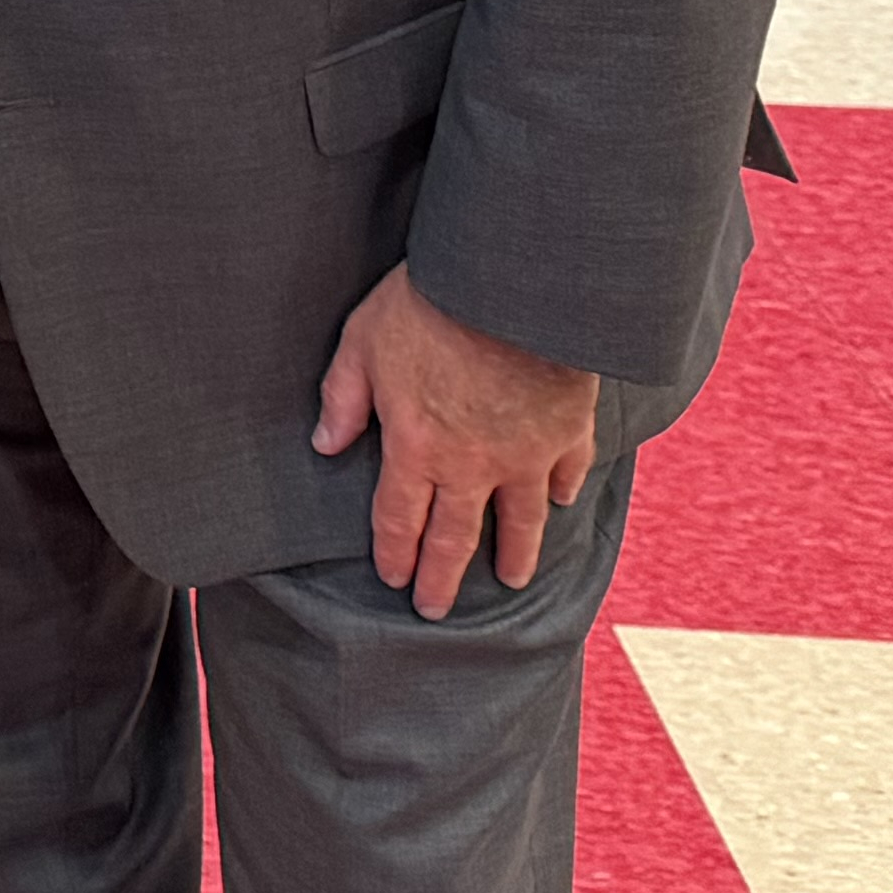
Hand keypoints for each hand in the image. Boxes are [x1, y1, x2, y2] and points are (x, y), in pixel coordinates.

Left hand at [311, 263, 600, 618]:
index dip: (395, 553)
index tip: (394, 581)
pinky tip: (559, 503)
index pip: (400, 519)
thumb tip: (325, 445)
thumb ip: (344, 398)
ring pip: (519, 520)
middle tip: (437, 609)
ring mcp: (525, 453)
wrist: (511, 284)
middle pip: (455, 537)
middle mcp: (471, 465)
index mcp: (416, 449)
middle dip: (443, 578)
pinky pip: (567, 472)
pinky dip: (563, 491)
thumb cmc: (428, 304)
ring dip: (514, 554)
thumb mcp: (362, 342)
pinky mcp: (567, 430)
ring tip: (512, 580)